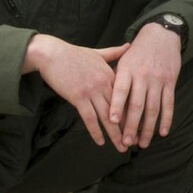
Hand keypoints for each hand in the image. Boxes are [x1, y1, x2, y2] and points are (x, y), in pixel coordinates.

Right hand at [24, 35, 131, 149]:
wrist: (52, 53)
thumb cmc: (73, 54)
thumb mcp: (97, 53)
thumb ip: (114, 52)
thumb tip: (129, 45)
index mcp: (111, 75)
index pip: (127, 97)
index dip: (134, 113)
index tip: (141, 125)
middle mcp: (105, 84)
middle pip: (120, 109)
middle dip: (129, 127)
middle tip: (136, 141)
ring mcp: (92, 91)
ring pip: (107, 116)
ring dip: (115, 134)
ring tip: (122, 147)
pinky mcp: (78, 97)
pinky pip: (89, 118)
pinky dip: (95, 131)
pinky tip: (100, 142)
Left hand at [108, 22, 182, 148]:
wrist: (161, 36)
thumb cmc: (137, 53)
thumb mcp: (123, 61)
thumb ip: (115, 80)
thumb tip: (104, 101)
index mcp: (127, 70)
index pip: (121, 90)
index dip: (117, 106)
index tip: (112, 121)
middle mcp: (143, 76)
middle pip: (137, 104)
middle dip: (131, 125)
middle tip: (126, 142)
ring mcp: (158, 80)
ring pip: (153, 108)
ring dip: (148, 128)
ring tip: (143, 143)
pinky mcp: (170, 82)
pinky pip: (169, 104)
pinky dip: (166, 119)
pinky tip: (162, 132)